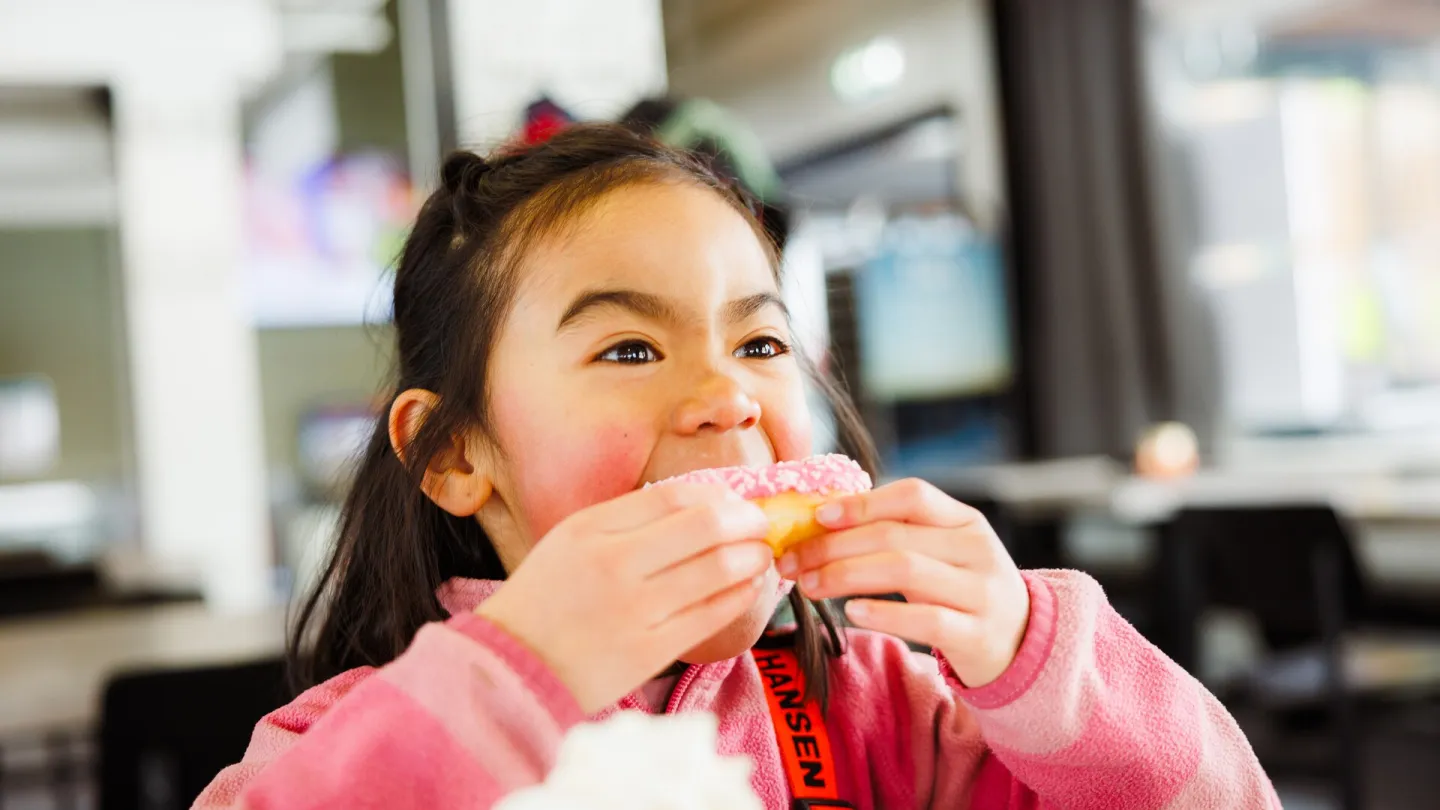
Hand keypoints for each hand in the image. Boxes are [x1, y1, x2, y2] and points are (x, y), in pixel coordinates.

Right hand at [476, 484, 771, 713]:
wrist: (512, 667)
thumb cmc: (546, 599)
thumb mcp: (571, 541)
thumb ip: (627, 520)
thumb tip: (703, 506)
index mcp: (592, 529)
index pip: (675, 496)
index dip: (720, 495)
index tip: (739, 501)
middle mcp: (615, 563)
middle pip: (707, 526)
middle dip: (750, 521)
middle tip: (764, 526)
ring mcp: (634, 609)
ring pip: (719, 569)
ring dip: (753, 558)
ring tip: (761, 557)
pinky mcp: (649, 651)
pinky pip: (713, 615)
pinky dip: (740, 596)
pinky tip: (747, 588)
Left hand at [777, 479, 1029, 687]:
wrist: (1023, 644)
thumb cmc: (962, 592)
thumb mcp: (944, 553)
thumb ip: (898, 534)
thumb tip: (822, 521)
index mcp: (966, 521)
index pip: (913, 496)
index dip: (862, 503)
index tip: (817, 516)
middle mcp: (977, 550)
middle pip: (896, 536)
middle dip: (834, 547)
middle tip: (792, 560)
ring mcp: (981, 593)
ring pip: (906, 571)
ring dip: (846, 576)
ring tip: (808, 585)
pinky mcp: (977, 635)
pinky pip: (926, 620)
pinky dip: (884, 614)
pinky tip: (851, 612)